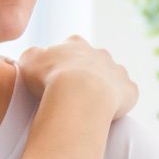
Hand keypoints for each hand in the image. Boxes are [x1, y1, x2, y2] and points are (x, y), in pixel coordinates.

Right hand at [16, 36, 138, 118]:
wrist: (80, 95)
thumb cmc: (51, 78)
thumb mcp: (28, 61)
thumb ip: (33, 55)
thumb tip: (36, 56)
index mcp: (75, 44)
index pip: (70, 47)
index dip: (63, 62)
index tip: (56, 77)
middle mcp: (100, 53)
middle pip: (94, 61)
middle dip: (86, 74)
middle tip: (73, 94)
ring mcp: (117, 71)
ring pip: (112, 77)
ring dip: (104, 88)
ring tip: (91, 106)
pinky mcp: (130, 89)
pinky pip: (126, 95)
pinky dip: (119, 103)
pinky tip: (107, 114)